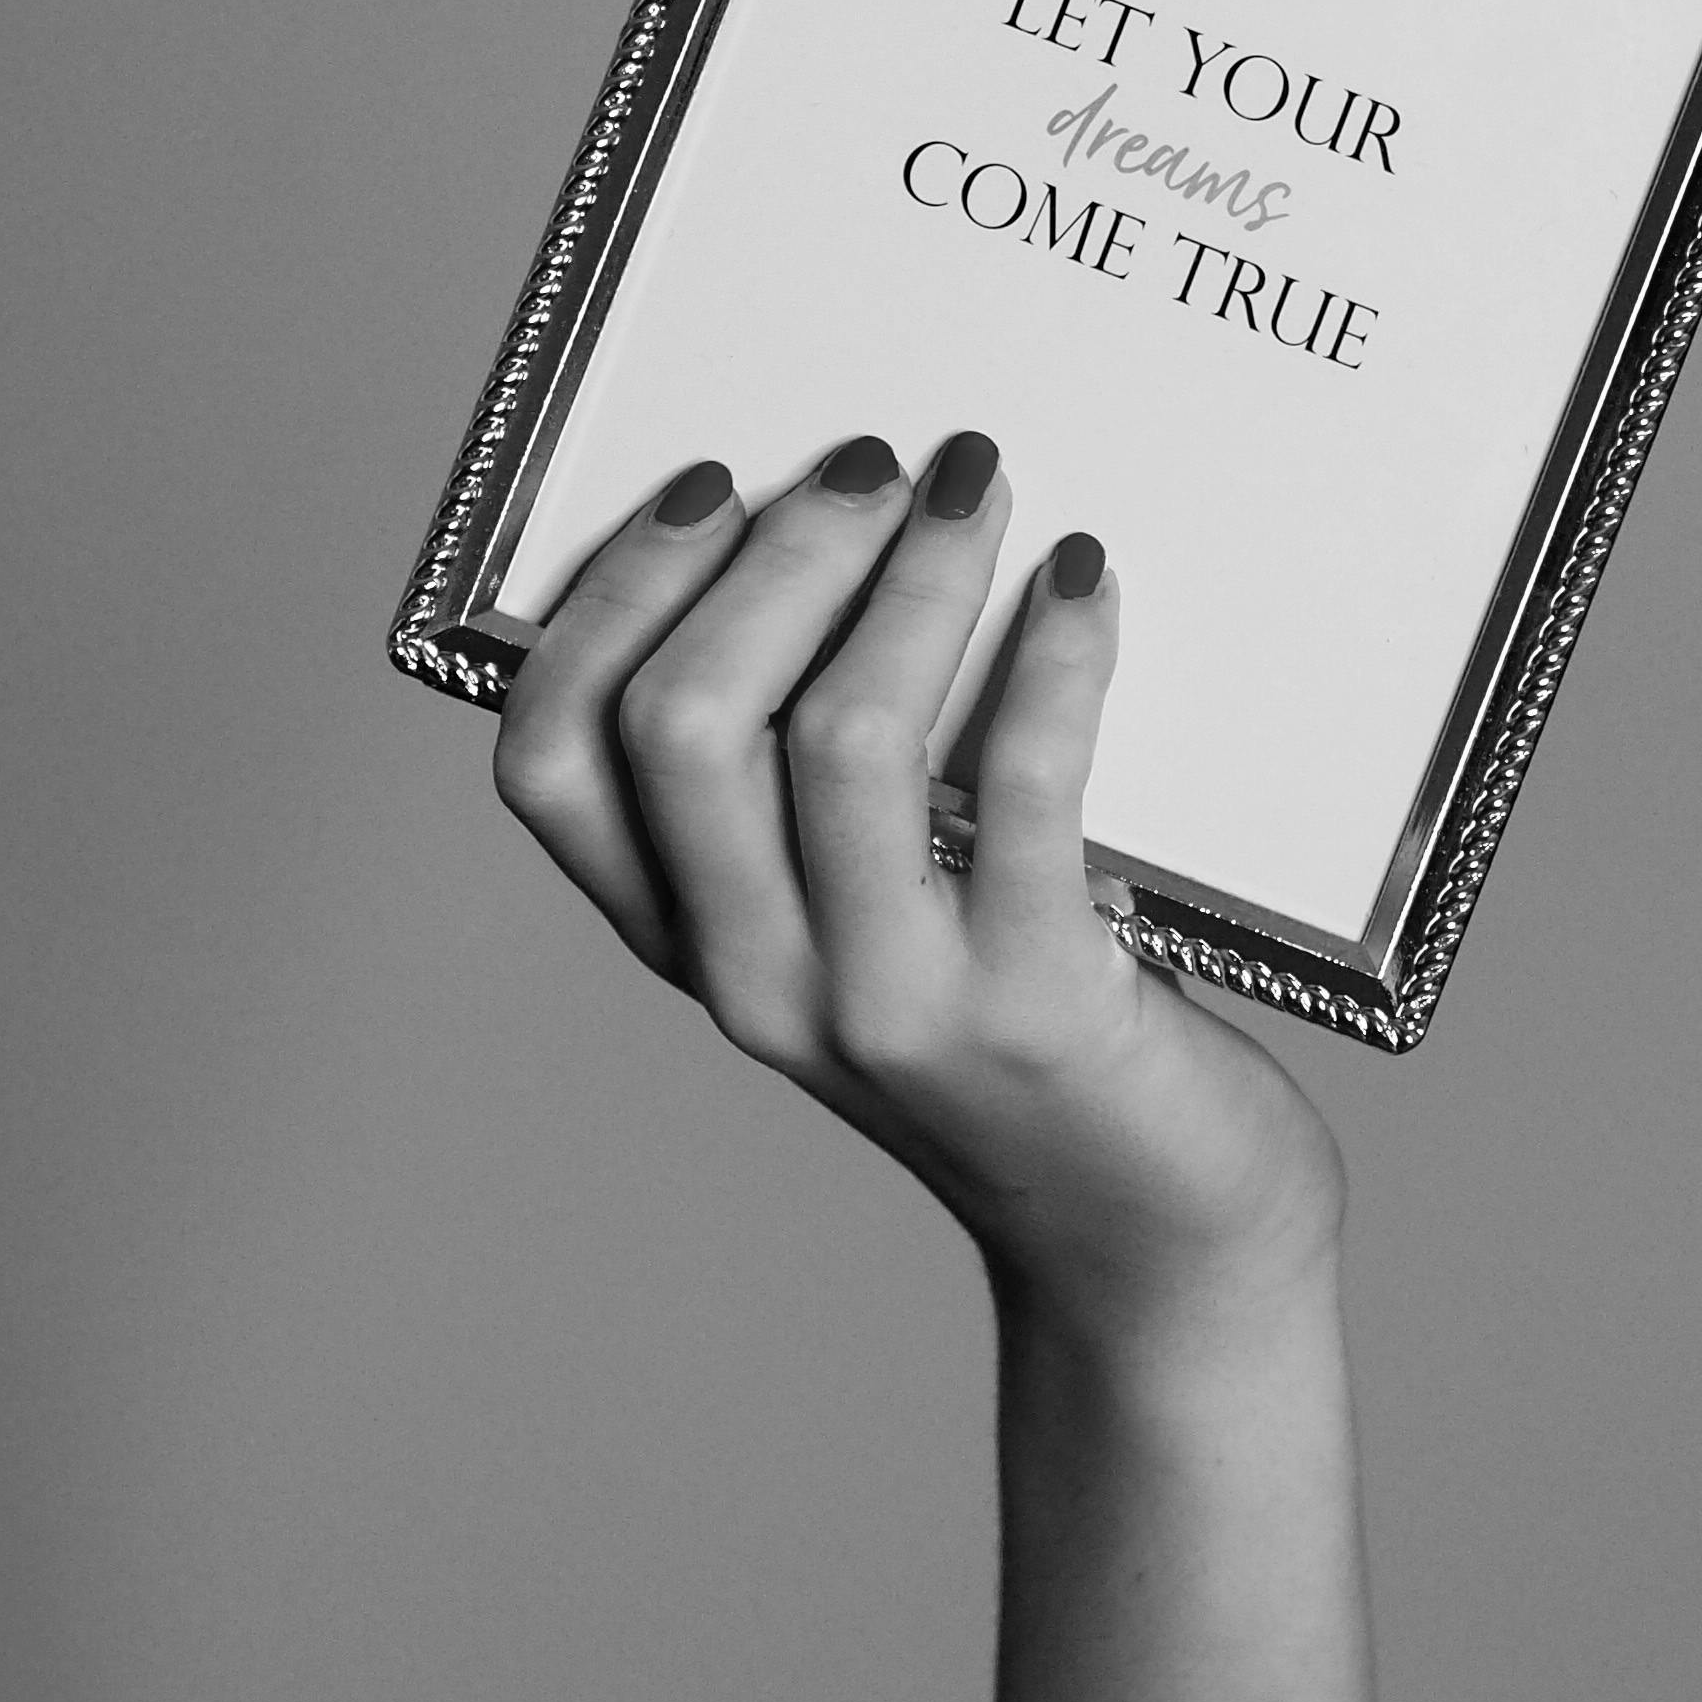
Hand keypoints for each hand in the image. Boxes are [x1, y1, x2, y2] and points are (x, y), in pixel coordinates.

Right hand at [492, 430, 1344, 1345]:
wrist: (1153, 1242)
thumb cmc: (1017, 1036)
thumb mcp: (867, 925)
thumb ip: (815, 793)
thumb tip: (833, 532)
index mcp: (690, 944)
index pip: (548, 763)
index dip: (608, 600)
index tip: (705, 483)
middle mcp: (760, 982)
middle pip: (679, 727)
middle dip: (771, 554)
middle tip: (870, 459)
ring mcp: (891, 1004)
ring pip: (842, 742)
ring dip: (910, 581)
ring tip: (976, 487)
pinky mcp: (1037, 1010)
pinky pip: (1025, 790)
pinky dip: (1054, 660)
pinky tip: (1086, 581)